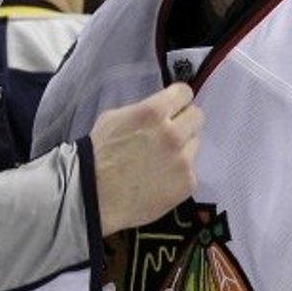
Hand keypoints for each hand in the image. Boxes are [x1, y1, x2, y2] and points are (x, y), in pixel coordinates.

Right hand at [90, 82, 201, 235]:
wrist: (95, 197)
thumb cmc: (98, 155)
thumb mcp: (113, 118)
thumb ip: (141, 110)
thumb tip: (159, 111)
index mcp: (153, 112)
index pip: (184, 93)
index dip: (177, 99)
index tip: (173, 106)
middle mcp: (173, 133)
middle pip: (197, 116)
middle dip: (184, 120)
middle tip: (169, 132)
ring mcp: (183, 160)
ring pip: (194, 144)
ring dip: (182, 148)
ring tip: (160, 161)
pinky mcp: (187, 183)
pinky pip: (190, 171)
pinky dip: (177, 173)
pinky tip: (159, 180)